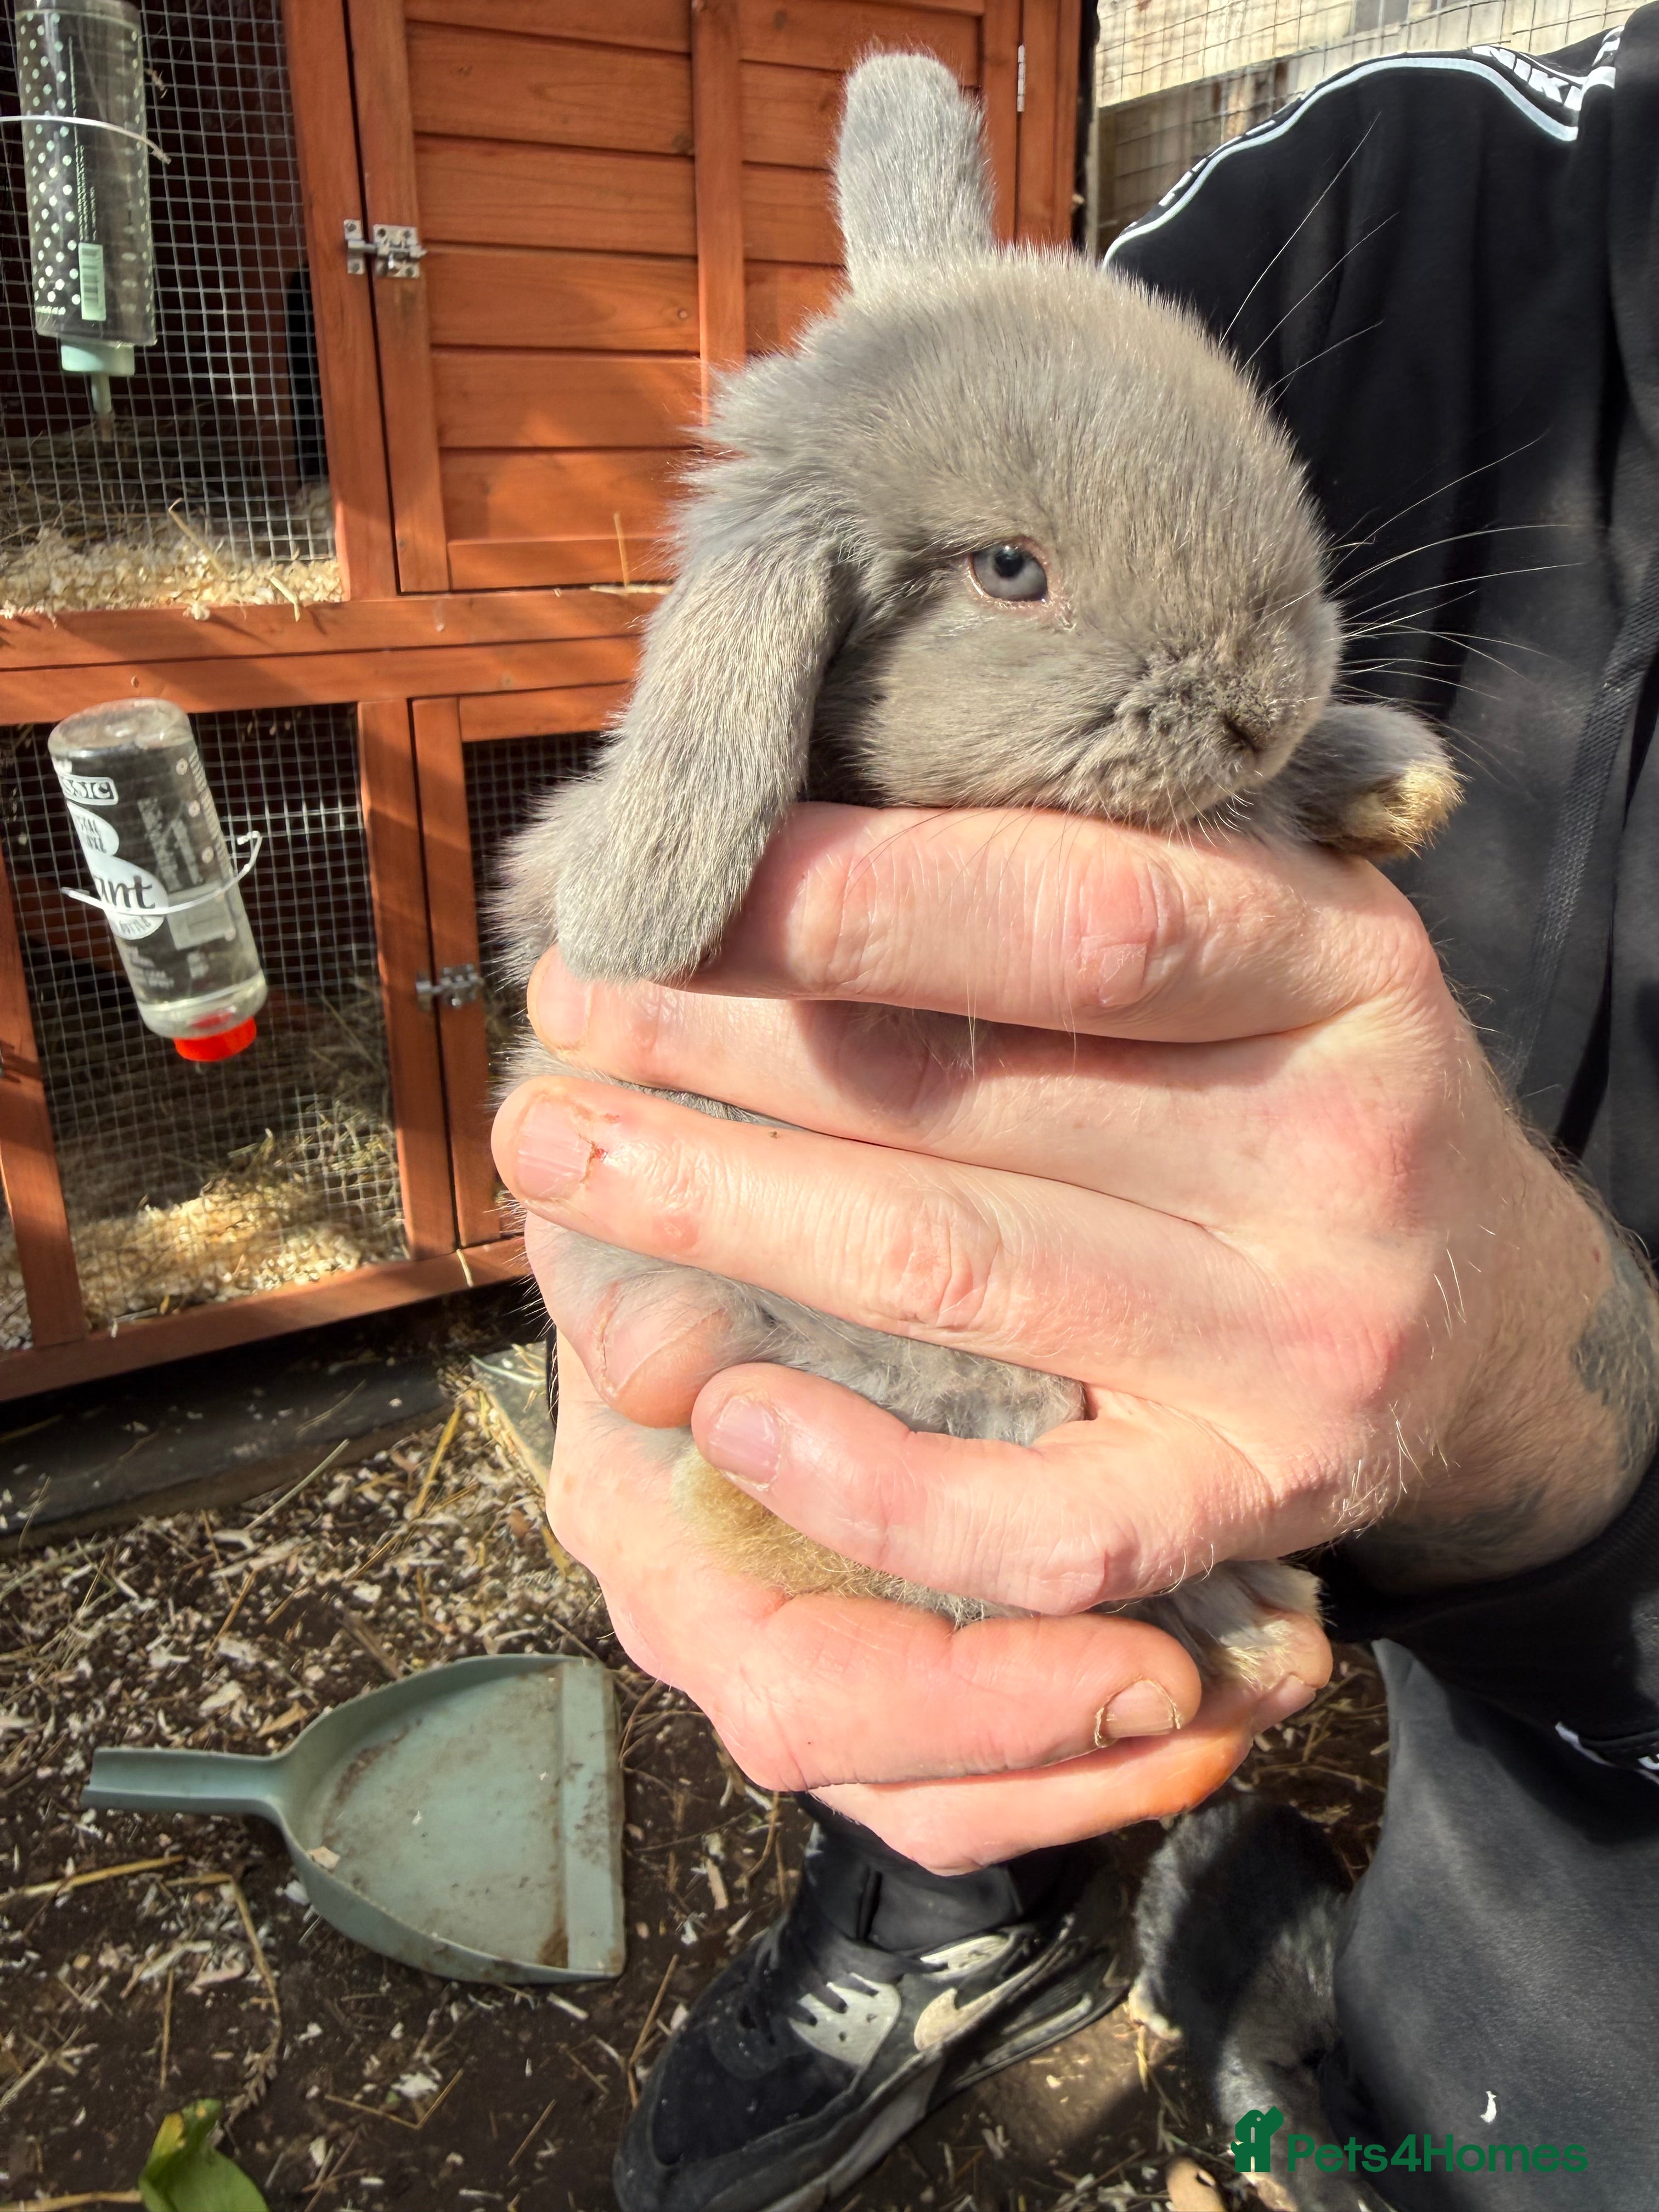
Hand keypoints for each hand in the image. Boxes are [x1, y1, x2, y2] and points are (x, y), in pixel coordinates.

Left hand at [494, 803, 1652, 1864]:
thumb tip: (797, 809)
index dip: (842, 896)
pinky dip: (870, 1483)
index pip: (1065, 913)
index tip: (664, 877)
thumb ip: (1081, 866)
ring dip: (724, 1213)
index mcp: (1331, 962)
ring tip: (560, 1155)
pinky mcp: (1257, 1499)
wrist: (1486, 1301)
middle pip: (969, 1097)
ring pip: (962, 1282)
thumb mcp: (1252, 928)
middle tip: (565, 1005)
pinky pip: (1042, 1529)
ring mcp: (1299, 1346)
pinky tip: (730, 1412)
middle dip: (722, 1047)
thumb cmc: (1297, 1079)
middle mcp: (1332, 1152)